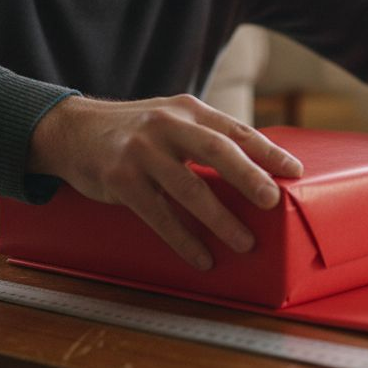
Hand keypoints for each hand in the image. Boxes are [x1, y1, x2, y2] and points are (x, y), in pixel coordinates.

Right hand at [28, 95, 303, 269]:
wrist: (72, 131)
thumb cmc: (134, 132)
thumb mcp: (171, 119)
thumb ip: (204, 137)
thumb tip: (254, 172)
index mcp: (188, 110)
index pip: (235, 130)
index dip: (267, 151)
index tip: (295, 171)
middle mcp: (167, 125)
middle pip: (217, 151)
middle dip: (249, 177)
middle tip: (273, 202)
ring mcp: (142, 151)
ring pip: (189, 188)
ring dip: (221, 220)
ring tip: (245, 243)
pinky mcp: (121, 179)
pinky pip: (159, 215)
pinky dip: (184, 239)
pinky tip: (202, 257)